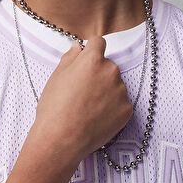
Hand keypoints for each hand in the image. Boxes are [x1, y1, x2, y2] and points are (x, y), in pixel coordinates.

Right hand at [32, 37, 132, 161]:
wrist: (62, 139)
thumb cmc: (54, 108)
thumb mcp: (56, 78)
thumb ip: (70, 58)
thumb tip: (78, 47)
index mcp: (93, 60)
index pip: (99, 42)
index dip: (92, 50)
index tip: (88, 58)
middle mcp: (111, 72)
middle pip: (108, 66)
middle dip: (99, 74)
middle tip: (83, 92)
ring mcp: (121, 91)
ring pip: (115, 85)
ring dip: (107, 92)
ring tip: (89, 108)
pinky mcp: (127, 109)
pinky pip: (121, 103)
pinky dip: (112, 108)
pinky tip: (97, 117)